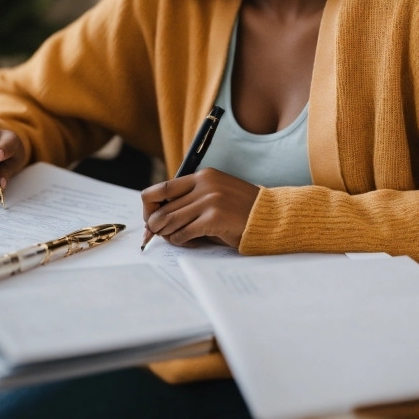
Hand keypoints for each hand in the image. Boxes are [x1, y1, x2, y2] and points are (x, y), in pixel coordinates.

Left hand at [142, 168, 259, 248]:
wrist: (269, 217)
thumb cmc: (240, 211)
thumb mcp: (215, 196)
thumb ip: (190, 202)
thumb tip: (156, 221)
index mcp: (203, 176)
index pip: (161, 188)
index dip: (149, 207)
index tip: (150, 221)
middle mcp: (204, 184)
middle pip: (161, 208)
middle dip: (155, 226)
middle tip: (156, 237)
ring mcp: (209, 200)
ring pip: (168, 221)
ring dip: (166, 235)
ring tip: (175, 239)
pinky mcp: (214, 217)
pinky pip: (183, 233)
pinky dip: (180, 242)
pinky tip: (189, 243)